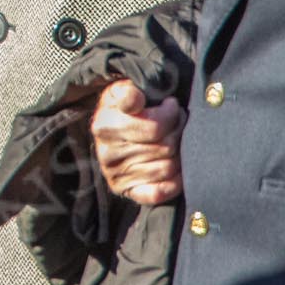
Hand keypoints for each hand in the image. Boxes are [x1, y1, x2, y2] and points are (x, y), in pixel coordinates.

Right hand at [90, 79, 183, 205]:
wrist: (109, 131)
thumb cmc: (122, 108)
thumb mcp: (120, 92)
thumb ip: (129, 92)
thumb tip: (138, 100)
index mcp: (105, 125)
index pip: (154, 127)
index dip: (171, 114)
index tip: (171, 104)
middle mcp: (107, 153)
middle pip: (164, 147)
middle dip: (178, 131)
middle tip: (179, 121)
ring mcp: (116, 174)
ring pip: (166, 168)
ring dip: (180, 153)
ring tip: (177, 139)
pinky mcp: (126, 190)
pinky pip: (158, 193)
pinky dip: (174, 182)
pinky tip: (177, 168)